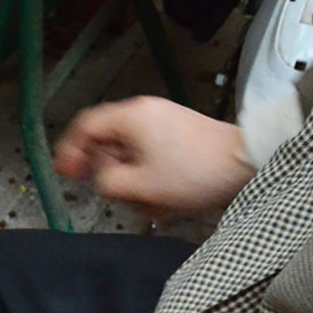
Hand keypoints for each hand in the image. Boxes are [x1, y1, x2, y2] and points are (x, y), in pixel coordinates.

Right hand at [53, 96, 253, 212]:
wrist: (246, 162)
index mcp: (131, 117)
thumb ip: (106, 182)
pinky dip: (145, 173)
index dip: (69, 151)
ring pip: (128, 149)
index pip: (85, 126)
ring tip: (141, 200)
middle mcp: (144, 112)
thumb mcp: (140, 186)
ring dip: (128, 176)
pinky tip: (158, 196)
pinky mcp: (178, 133)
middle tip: (106, 192)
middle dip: (103, 168)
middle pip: (106, 138)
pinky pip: (148, 152)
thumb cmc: (192, 173)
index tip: (66, 175)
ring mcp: (163, 121)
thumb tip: (102, 178)